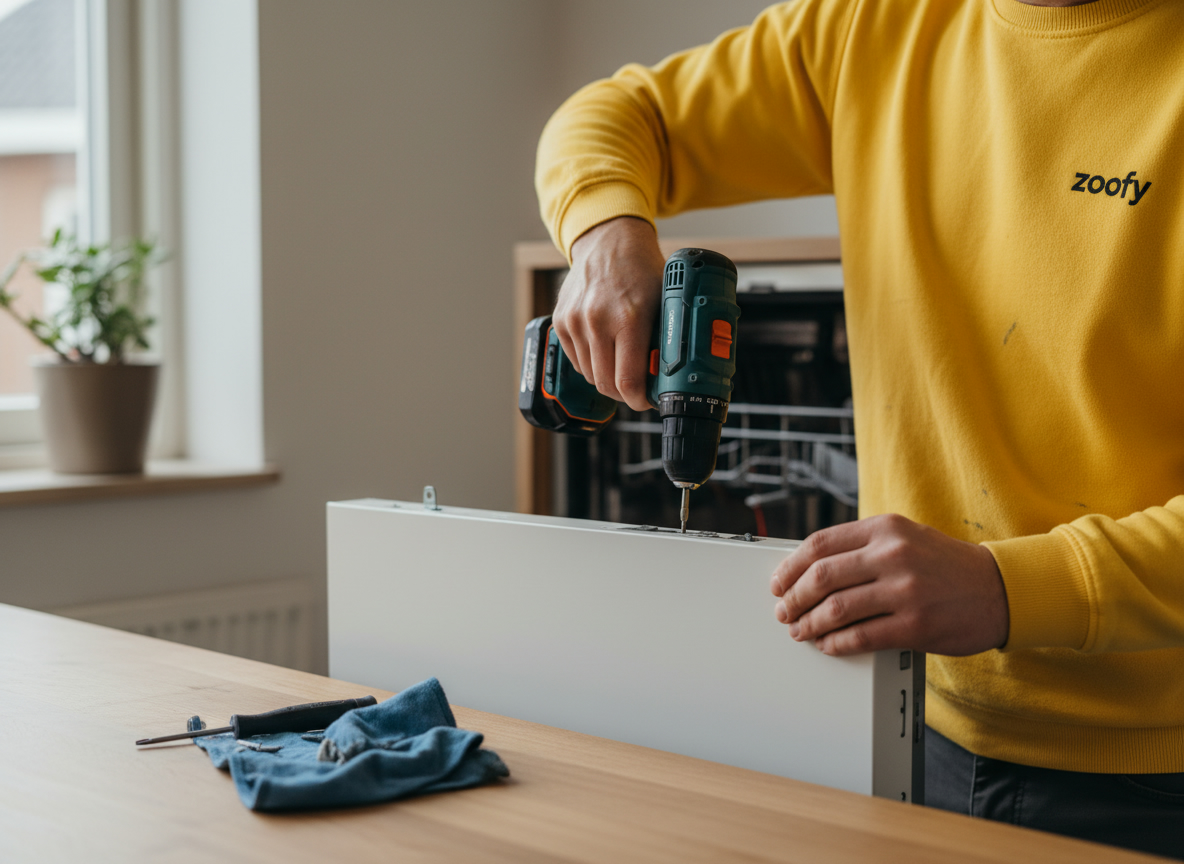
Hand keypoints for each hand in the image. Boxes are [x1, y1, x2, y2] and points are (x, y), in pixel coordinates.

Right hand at [553, 216, 664, 411]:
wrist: (608, 240)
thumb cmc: (641, 269)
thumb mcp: (664, 301)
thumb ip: (665, 338)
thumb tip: (670, 375)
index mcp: (629, 318)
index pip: (628, 380)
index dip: (639, 400)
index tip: (647, 401)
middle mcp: (598, 321)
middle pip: (607, 384)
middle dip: (625, 393)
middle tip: (638, 389)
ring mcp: (576, 321)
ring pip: (590, 375)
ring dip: (607, 378)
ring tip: (623, 367)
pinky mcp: (561, 321)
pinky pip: (576, 360)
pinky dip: (591, 364)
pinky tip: (605, 352)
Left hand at [769, 514, 1008, 656]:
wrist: (999, 589)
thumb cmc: (946, 565)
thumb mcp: (905, 537)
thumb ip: (863, 546)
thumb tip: (810, 569)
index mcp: (885, 528)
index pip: (820, 544)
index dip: (790, 567)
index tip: (779, 582)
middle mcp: (893, 555)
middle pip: (821, 576)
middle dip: (794, 598)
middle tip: (784, 611)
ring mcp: (905, 590)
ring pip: (835, 609)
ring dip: (809, 624)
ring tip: (801, 630)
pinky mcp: (915, 625)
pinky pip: (860, 636)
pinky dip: (835, 643)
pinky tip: (828, 644)